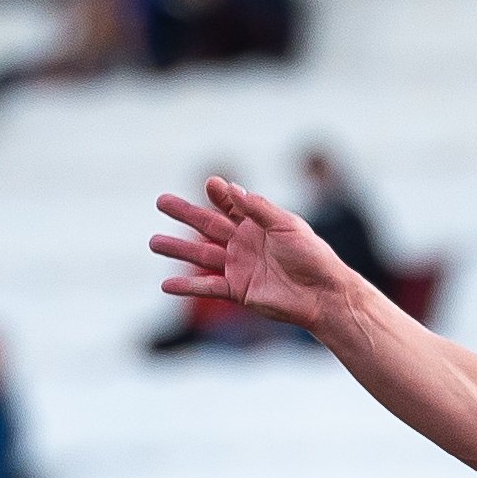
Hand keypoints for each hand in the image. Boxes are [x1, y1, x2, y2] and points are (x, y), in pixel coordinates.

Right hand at [151, 177, 360, 333]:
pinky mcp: (238, 291)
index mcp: (257, 223)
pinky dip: (188, 286)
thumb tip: (232, 189)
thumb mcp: (287, 225)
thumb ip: (258, 208)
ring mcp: (239, 267)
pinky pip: (208, 287)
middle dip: (184, 214)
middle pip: (207, 225)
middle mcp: (244, 243)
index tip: (209, 183)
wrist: (322, 294)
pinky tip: (166, 285)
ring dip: (177, 249)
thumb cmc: (311, 255)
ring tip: (153, 242)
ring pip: (201, 255)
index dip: (218, 194)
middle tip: (160, 201)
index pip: (230, 204)